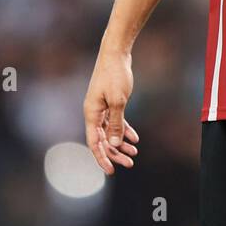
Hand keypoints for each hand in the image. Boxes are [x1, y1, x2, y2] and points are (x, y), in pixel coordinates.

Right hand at [84, 46, 139, 174]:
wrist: (115, 54)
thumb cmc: (115, 76)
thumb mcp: (118, 101)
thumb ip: (116, 124)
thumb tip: (114, 144)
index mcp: (91, 114)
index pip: (94, 143)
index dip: (102, 158)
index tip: (111, 171)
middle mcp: (93, 113)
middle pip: (102, 140)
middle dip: (115, 153)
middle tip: (130, 163)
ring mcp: (100, 108)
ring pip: (109, 132)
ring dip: (121, 143)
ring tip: (134, 153)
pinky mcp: (109, 102)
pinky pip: (115, 121)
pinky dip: (124, 130)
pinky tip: (134, 138)